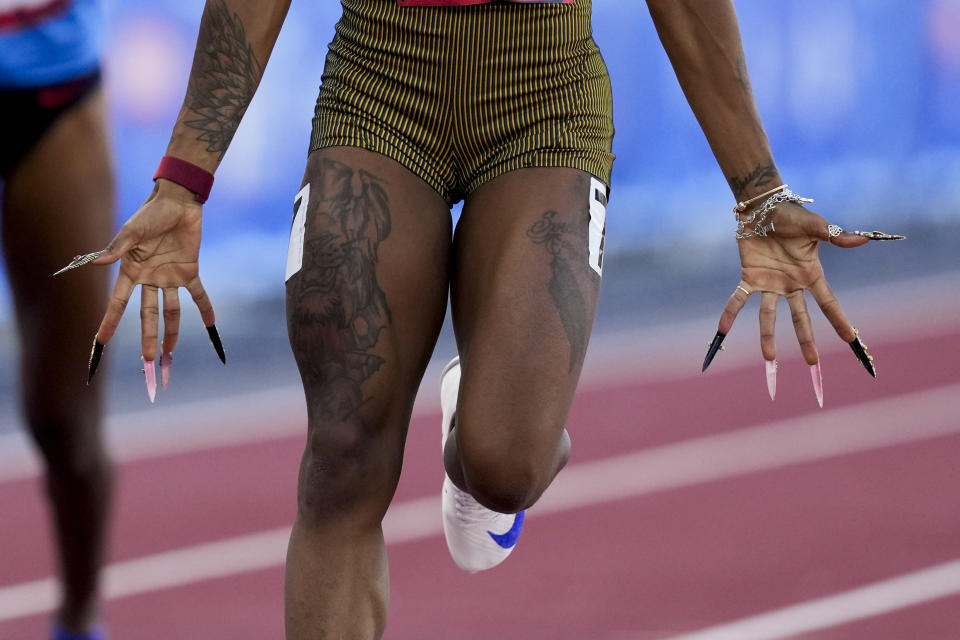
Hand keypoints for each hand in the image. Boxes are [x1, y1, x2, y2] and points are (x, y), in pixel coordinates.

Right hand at [56, 179, 223, 399]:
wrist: (177, 201)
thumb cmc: (150, 214)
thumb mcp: (132, 231)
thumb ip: (117, 248)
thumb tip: (98, 262)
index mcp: (131, 272)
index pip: (118, 303)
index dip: (110, 322)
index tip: (101, 342)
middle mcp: (149, 279)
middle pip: (147, 314)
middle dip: (148, 337)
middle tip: (147, 360)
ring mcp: (169, 277)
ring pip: (171, 310)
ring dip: (172, 331)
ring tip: (170, 352)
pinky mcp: (190, 271)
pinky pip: (199, 295)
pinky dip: (206, 309)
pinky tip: (211, 325)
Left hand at [702, 201, 899, 405]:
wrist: (764, 208)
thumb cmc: (792, 216)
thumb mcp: (815, 225)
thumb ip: (835, 235)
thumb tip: (862, 239)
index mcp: (810, 274)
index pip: (827, 302)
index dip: (838, 320)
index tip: (849, 339)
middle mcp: (791, 285)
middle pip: (800, 317)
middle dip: (806, 339)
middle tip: (812, 362)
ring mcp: (770, 284)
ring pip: (769, 315)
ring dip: (767, 336)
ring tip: (768, 357)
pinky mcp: (749, 278)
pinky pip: (737, 299)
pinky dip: (729, 314)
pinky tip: (722, 331)